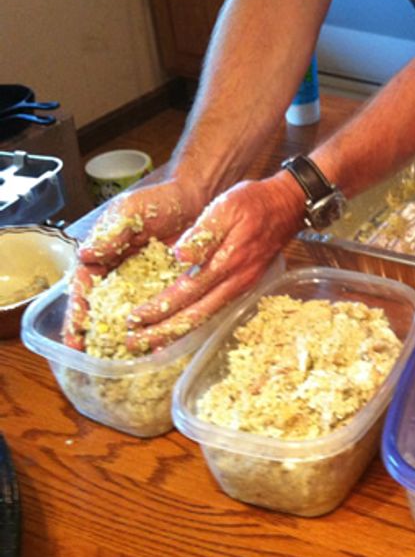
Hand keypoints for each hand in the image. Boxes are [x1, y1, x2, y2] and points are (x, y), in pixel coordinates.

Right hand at [62, 179, 206, 350]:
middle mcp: (118, 272)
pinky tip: (153, 345)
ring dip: (121, 336)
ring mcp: (142, 282)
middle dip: (92, 333)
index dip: (76, 312)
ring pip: (126, 314)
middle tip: (88, 356)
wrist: (197, 199)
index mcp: (101, 254)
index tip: (74, 335)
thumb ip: (110, 233)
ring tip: (117, 358)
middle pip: (100, 308)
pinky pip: (157, 311)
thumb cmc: (159, 200)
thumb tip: (85, 253)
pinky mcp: (166, 287)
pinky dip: (153, 327)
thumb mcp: (130, 212)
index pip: (82, 288)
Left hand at [123, 173, 305, 352]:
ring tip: (153, 343)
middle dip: (164, 332)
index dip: (160, 307)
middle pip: (196, 315)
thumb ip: (204, 231)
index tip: (135, 319)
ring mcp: (241, 286)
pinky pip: (215, 310)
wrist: (288, 206)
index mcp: (228, 261)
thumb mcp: (227, 206)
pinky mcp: (243, 285)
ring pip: (206, 317)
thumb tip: (180, 255)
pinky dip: (195, 323)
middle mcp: (235, 281)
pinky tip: (182, 328)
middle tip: (134, 344)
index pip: (188, 291)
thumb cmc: (255, 202)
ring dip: (177, 332)